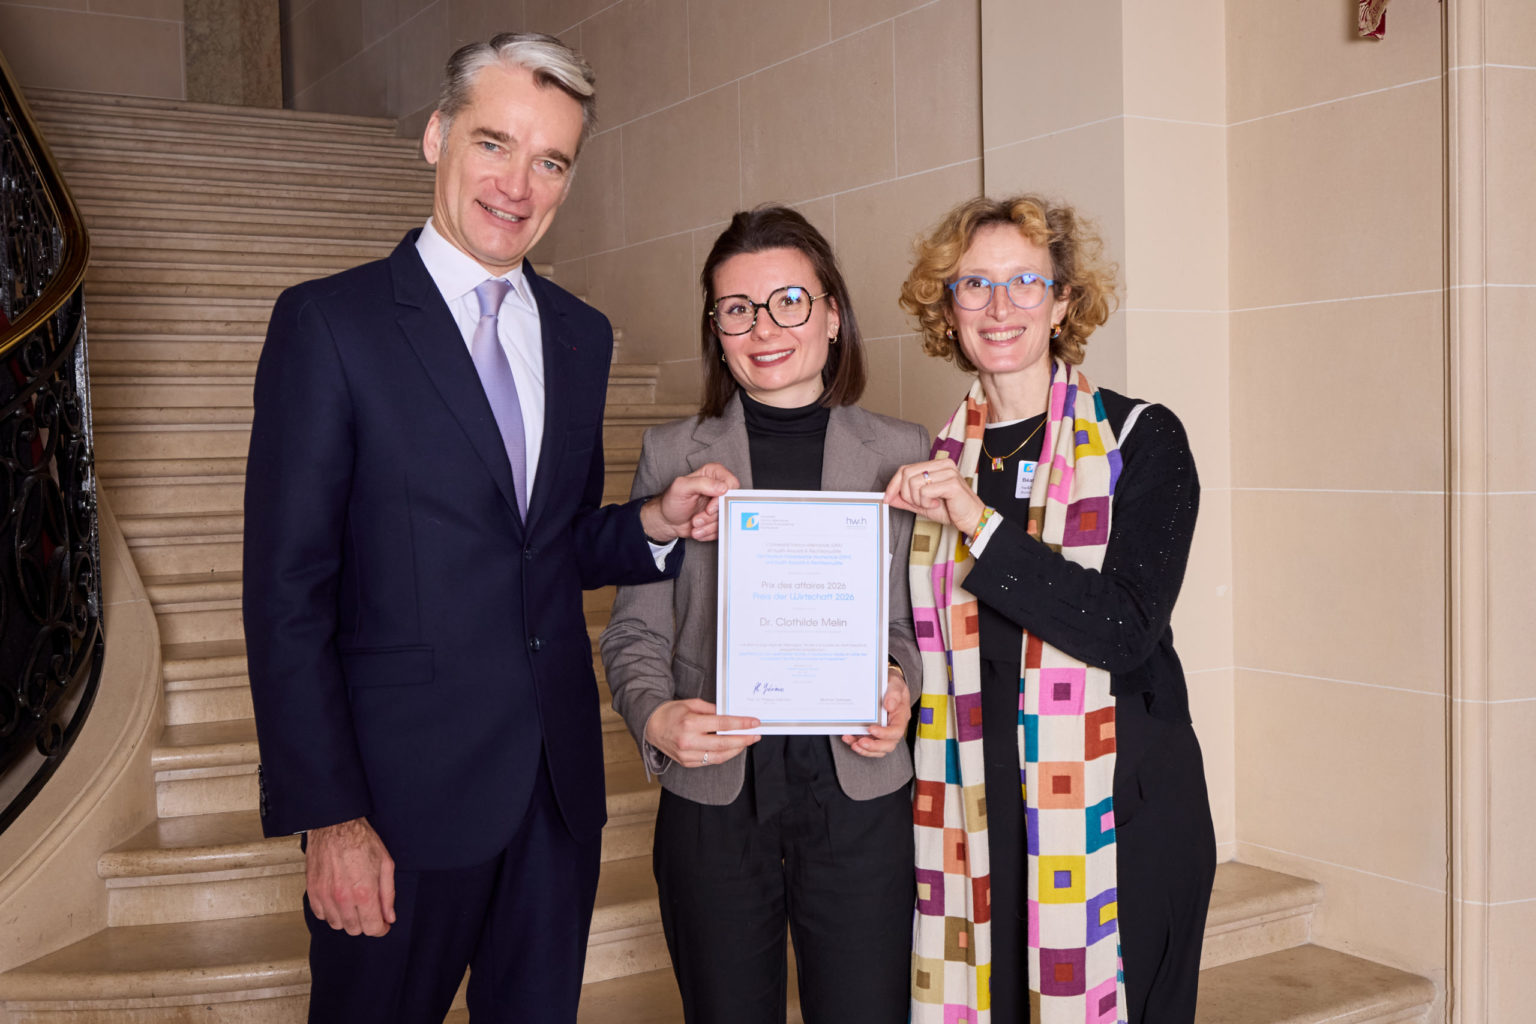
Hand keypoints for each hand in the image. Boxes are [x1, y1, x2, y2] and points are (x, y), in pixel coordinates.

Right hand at [305, 817, 395, 936]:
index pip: (372, 928)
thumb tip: (389, 916)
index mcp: (364, 892)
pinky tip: (338, 900)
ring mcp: (325, 896)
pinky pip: (321, 915)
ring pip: (337, 925)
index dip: (381, 929)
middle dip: (365, 923)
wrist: (334, 826)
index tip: (382, 925)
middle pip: (355, 930)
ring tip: (354, 903)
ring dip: (348, 919)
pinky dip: (331, 913)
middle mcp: (343, 898)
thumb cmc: (361, 840)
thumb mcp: (385, 864)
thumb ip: (388, 894)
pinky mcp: (312, 892)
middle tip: (369, 910)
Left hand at [640, 463, 739, 542]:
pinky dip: (709, 532)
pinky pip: (723, 528)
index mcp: (713, 473)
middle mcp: (719, 486)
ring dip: (709, 526)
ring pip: (727, 518)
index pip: (731, 484)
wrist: (667, 520)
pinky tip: (698, 529)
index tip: (709, 509)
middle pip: (730, 504)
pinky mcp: (720, 517)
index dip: (721, 499)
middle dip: (712, 517)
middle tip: (696, 520)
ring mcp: (721, 503)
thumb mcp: (681, 488)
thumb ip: (702, 483)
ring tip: (694, 524)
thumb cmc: (672, 501)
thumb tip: (723, 488)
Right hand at [644, 698, 759, 766]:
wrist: (651, 726)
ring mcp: (687, 754)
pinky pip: (709, 761)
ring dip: (735, 750)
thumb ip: (712, 709)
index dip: (741, 724)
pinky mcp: (686, 763)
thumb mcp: (691, 703)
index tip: (754, 723)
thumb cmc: (672, 712)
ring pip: (718, 756)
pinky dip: (723, 755)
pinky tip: (731, 749)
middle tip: (755, 735)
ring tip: (746, 742)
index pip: (722, 724)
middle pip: (723, 743)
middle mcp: (688, 741)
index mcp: (690, 723)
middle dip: (743, 740)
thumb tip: (731, 714)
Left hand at [842, 668, 910, 756]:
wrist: (886, 683)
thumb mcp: (895, 682)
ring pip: (878, 749)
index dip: (884, 734)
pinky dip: (859, 745)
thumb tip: (889, 705)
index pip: (896, 731)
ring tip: (852, 743)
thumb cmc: (892, 683)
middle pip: (888, 745)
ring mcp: (884, 732)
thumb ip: (894, 693)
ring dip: (865, 749)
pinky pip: (869, 745)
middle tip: (860, 742)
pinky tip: (849, 739)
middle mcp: (893, 727)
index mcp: (901, 716)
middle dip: (874, 746)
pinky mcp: (874, 733)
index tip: (871, 729)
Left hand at [884, 459, 986, 534]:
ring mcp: (948, 472)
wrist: (971, 519)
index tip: (887, 498)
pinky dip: (926, 502)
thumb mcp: (922, 504)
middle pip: (907, 474)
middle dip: (906, 494)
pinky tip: (937, 503)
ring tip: (931, 503)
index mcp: (936, 465)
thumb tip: (888, 496)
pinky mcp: (952, 483)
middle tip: (919, 503)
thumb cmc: (950, 510)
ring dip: (918, 499)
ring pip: (914, 483)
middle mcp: (942, 464)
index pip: (905, 468)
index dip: (893, 484)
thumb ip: (906, 499)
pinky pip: (925, 491)